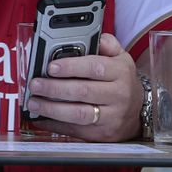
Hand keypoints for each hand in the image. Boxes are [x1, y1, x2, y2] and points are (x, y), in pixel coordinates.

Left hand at [25, 33, 139, 141]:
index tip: (51, 67)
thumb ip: (107, 45)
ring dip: (52, 109)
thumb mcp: (121, 59)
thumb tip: (95, 37)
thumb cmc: (121, 81)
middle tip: (35, 84)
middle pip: (84, 91)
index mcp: (121, 72)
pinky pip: (76, 130)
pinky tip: (41, 118)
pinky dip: (55, 125)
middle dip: (55, 88)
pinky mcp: (102, 134)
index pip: (95, 67)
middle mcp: (119, 95)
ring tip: (34, 102)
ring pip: (79, 114)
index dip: (71, 67)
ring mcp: (111, 117)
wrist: (137, 112)